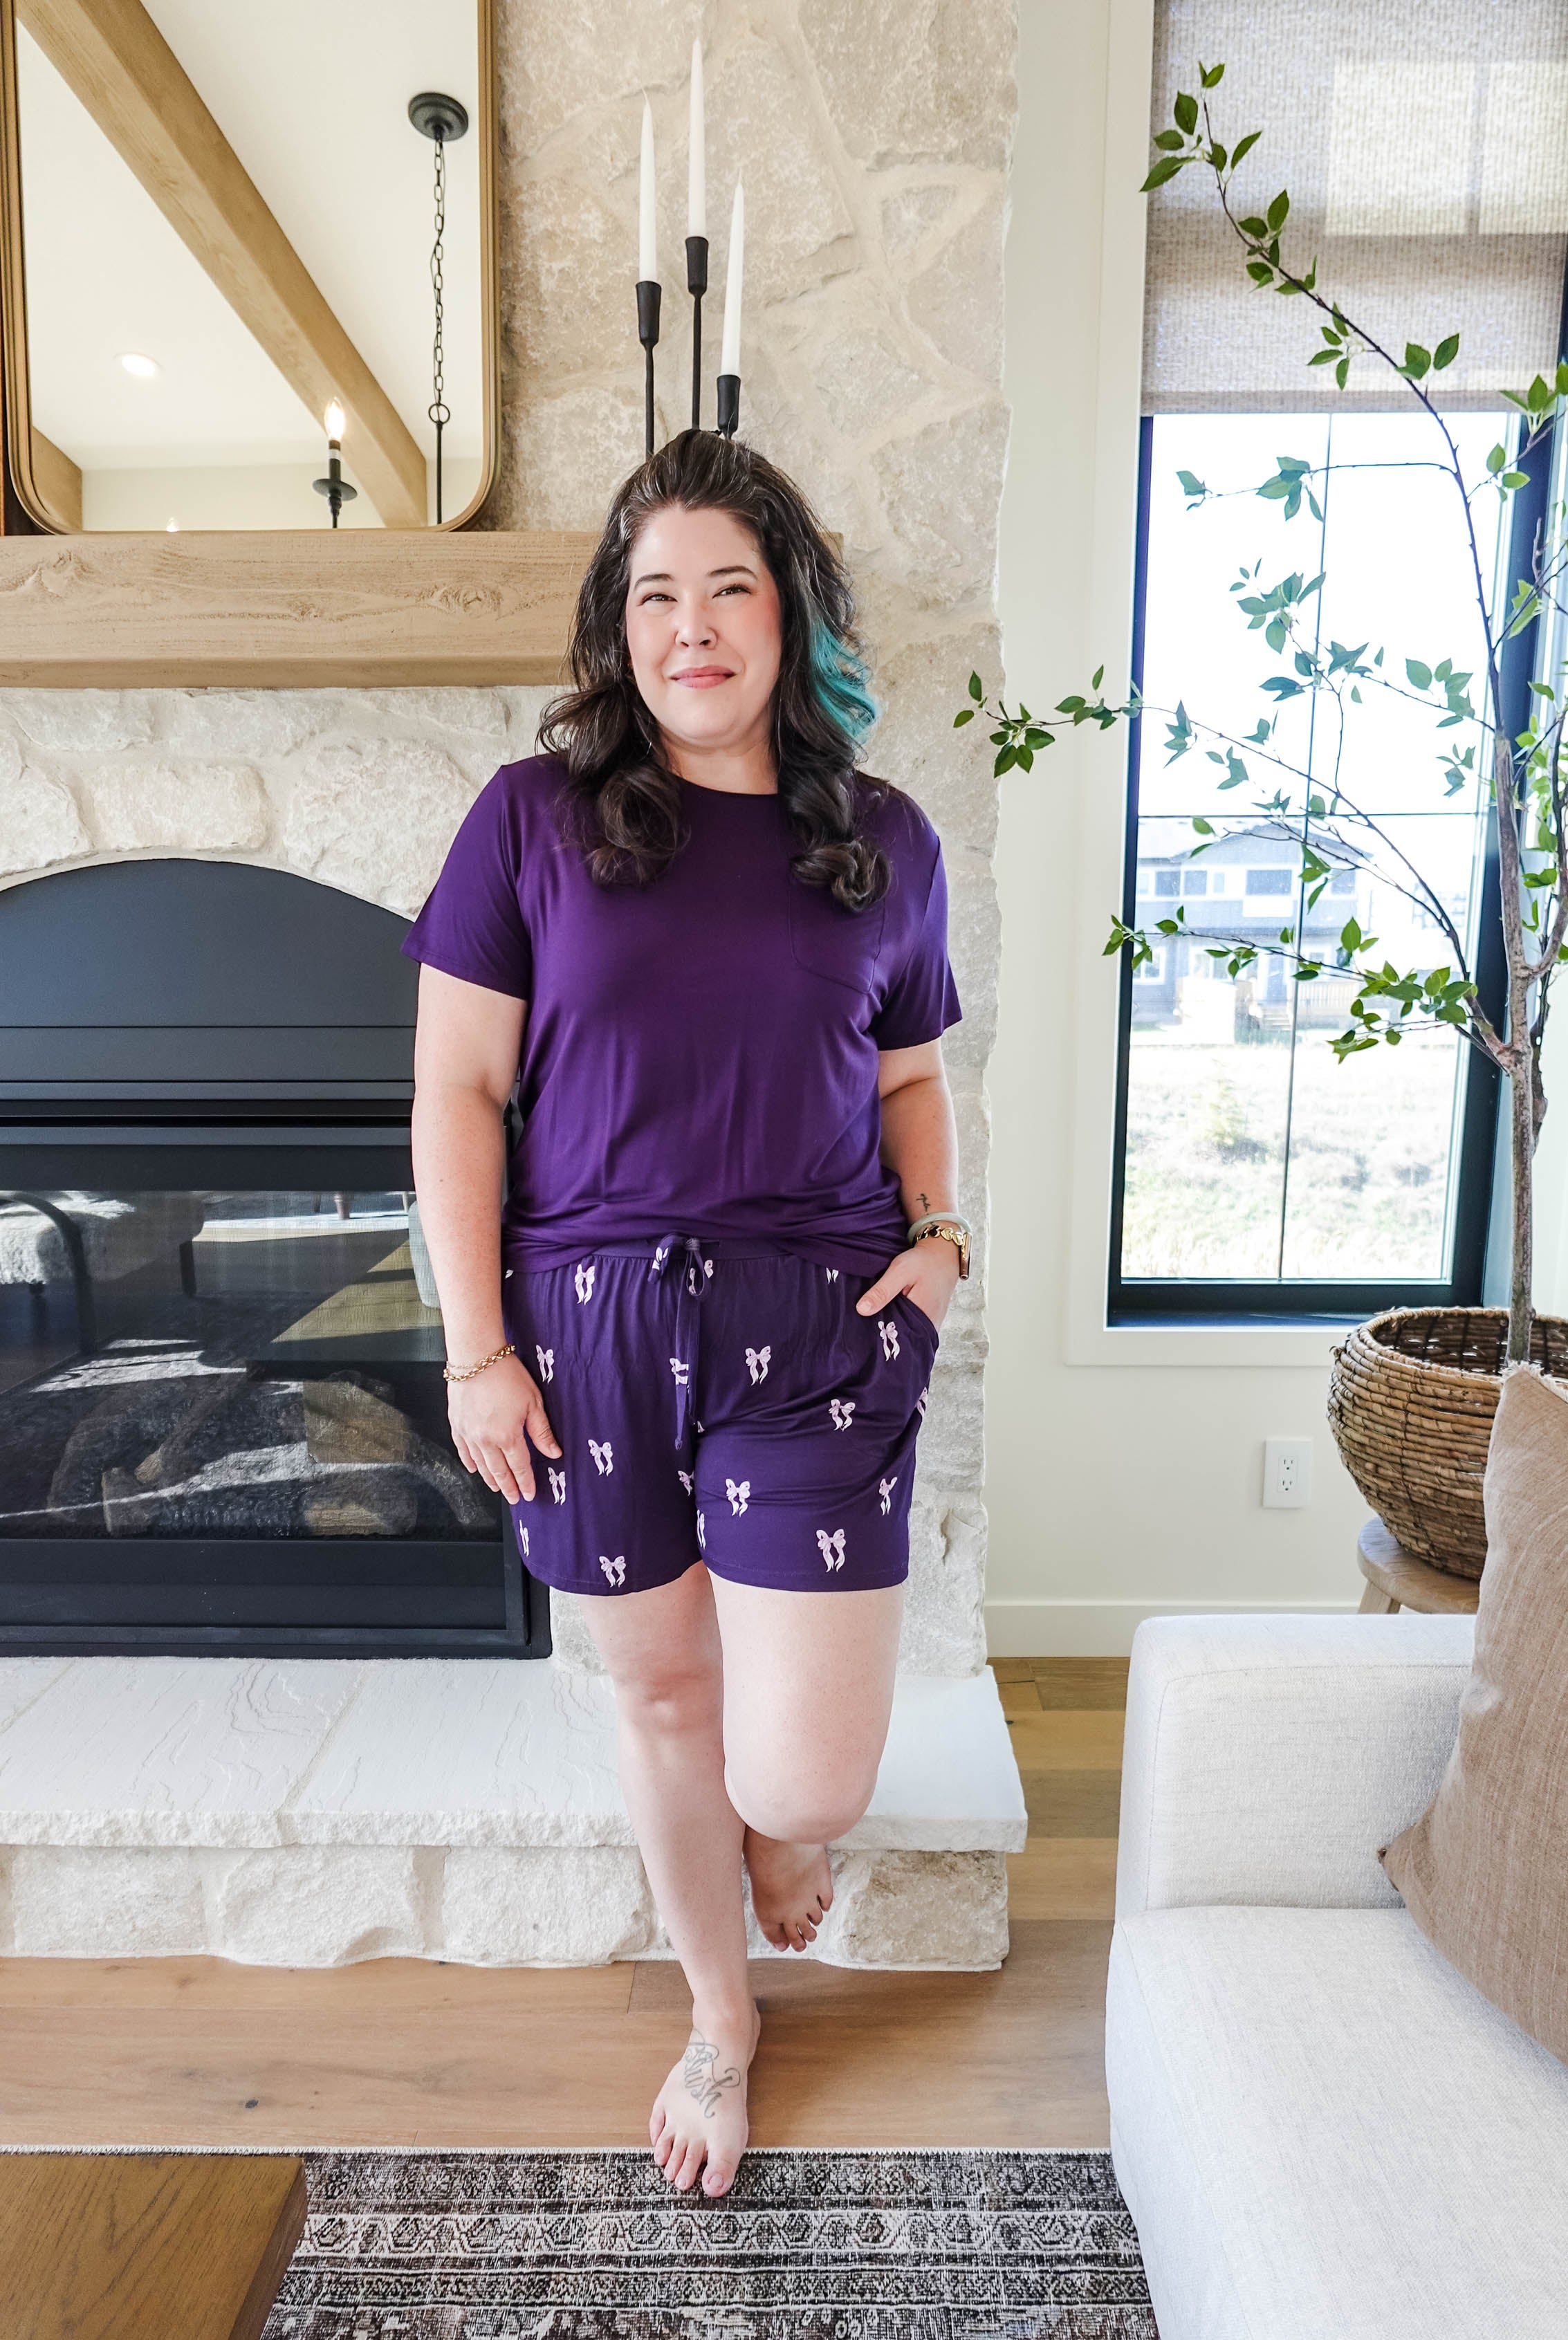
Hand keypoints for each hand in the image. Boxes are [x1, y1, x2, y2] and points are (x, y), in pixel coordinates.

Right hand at [448, 1353, 560, 1503]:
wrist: (476, 1358)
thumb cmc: (507, 1376)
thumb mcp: (533, 1403)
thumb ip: (542, 1431)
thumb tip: (554, 1454)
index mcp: (507, 1436)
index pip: (519, 1467)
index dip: (525, 1482)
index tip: (529, 1494)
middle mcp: (486, 1441)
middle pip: (499, 1471)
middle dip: (508, 1487)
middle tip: (514, 1499)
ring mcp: (468, 1434)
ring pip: (480, 1465)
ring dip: (489, 1479)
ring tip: (498, 1489)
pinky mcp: (456, 1425)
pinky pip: (462, 1450)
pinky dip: (469, 1462)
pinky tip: (473, 1469)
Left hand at [854, 1239, 959, 1333]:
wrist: (943, 1256)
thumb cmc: (923, 1263)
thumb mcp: (900, 1271)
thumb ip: (882, 1291)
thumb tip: (862, 1310)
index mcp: (921, 1318)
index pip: (895, 1336)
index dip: (878, 1333)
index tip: (864, 1326)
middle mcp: (929, 1326)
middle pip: (901, 1337)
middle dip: (884, 1331)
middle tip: (868, 1322)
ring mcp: (931, 1325)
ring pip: (907, 1333)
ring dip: (893, 1327)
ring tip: (880, 1317)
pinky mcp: (930, 1320)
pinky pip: (913, 1327)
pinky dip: (901, 1322)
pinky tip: (893, 1313)